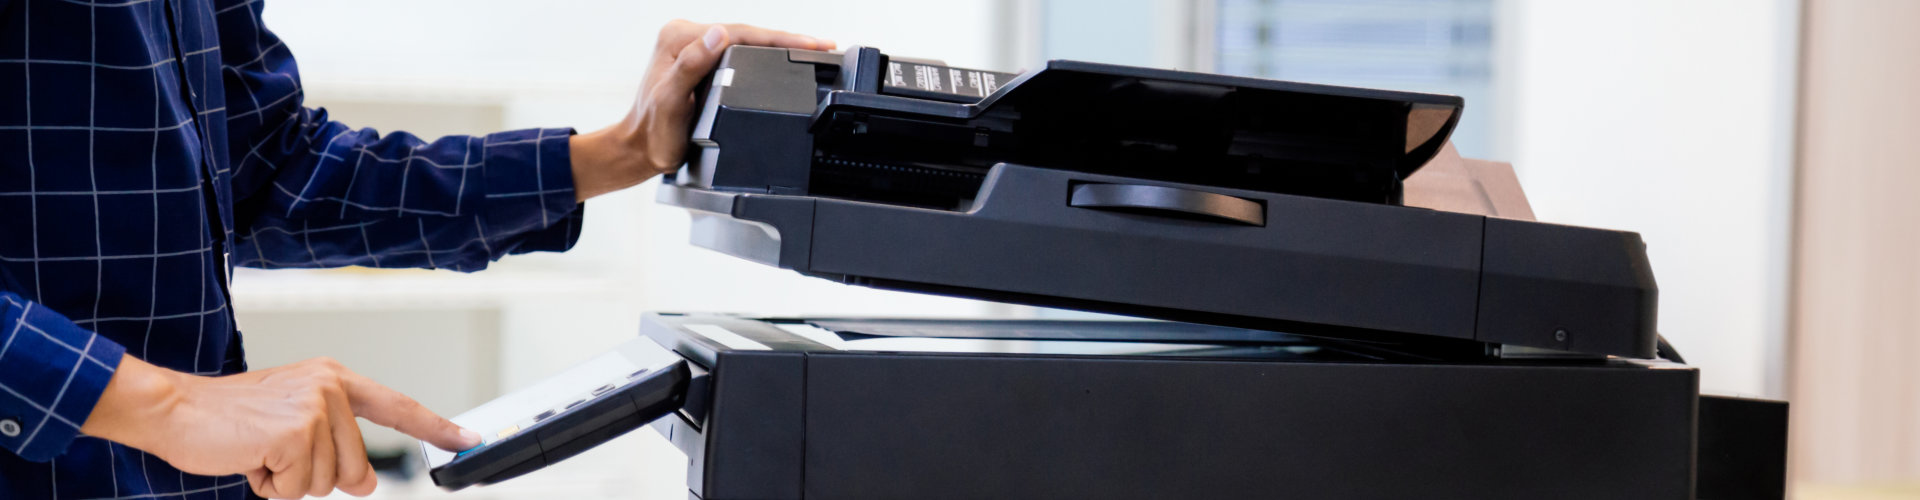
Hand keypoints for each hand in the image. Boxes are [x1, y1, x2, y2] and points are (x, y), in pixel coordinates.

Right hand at [82, 355, 480, 498]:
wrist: (173, 410)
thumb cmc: (229, 420)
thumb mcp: (292, 424)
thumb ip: (334, 446)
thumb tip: (365, 484)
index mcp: (334, 379)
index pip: (397, 406)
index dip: (436, 427)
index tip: (469, 440)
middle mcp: (332, 388)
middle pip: (356, 469)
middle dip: (314, 477)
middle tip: (274, 451)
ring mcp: (316, 408)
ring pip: (326, 483)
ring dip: (287, 481)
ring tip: (259, 451)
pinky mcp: (295, 432)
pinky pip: (297, 490)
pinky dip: (270, 486)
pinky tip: (250, 458)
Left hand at [569, 20, 834, 201]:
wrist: (641, 151)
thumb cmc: (655, 134)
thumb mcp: (670, 102)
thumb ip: (690, 67)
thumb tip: (718, 35)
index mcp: (678, 37)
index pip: (739, 32)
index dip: (779, 39)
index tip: (810, 45)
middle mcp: (684, 35)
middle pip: (747, 33)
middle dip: (787, 40)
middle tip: (824, 46)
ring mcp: (692, 45)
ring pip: (745, 41)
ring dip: (778, 46)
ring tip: (812, 50)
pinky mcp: (699, 57)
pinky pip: (738, 51)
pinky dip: (764, 55)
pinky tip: (782, 59)